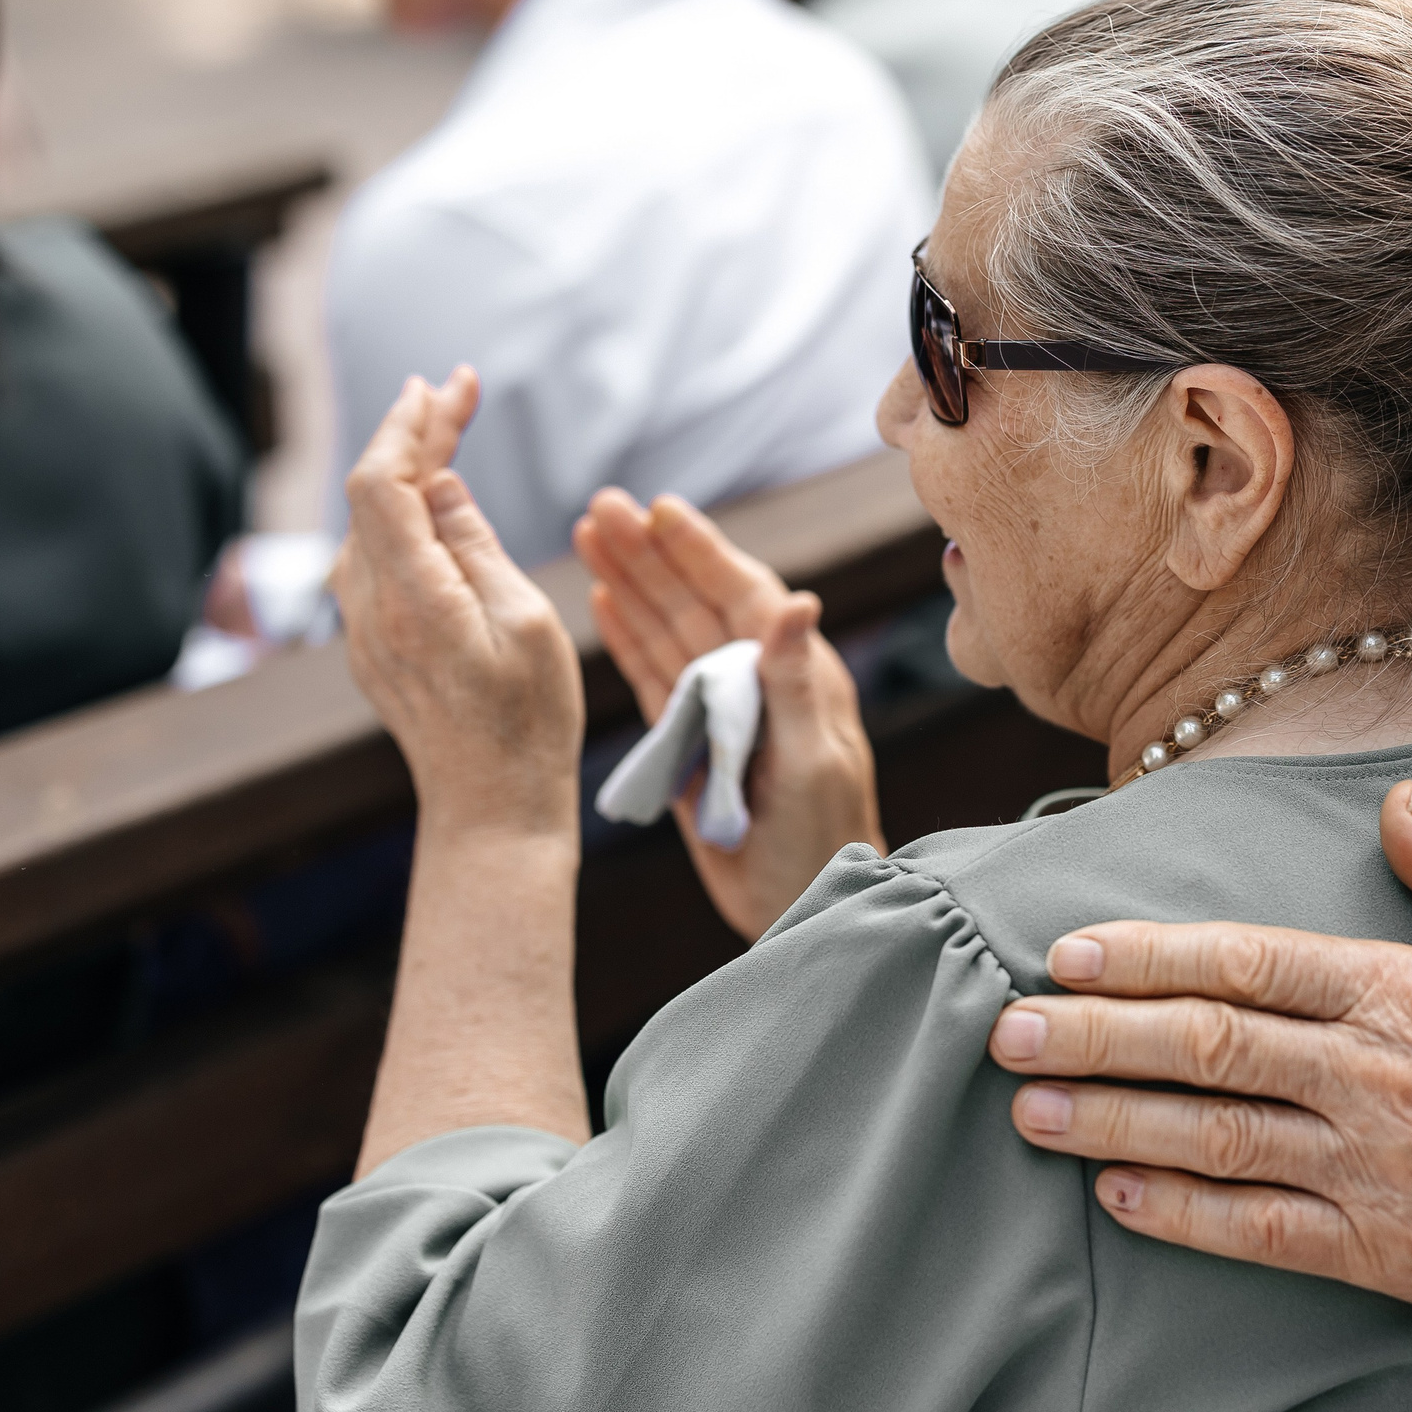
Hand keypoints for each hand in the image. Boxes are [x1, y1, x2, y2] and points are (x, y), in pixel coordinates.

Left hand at [331, 369, 584, 837]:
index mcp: (410, 596)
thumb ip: (473, 545)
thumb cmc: (527, 719)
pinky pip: (372, 557)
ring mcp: (362, 629)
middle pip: (370, 493)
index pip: (384, 482)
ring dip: (402, 471)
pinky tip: (427, 501)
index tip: (450, 384)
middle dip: (411, 433)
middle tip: (454, 389)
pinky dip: (398, 514)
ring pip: (366, 523)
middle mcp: (369, 608)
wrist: (491, 807)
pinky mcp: (371, 644)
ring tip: (443, 428)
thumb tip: (438, 485)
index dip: (413, 425)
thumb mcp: (524, 620)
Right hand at [575, 489, 883, 938]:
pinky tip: (603, 600)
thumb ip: (796, 684)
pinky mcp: (693, 741)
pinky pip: (655, 675)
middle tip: (601, 505)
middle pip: (695, 601)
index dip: (702, 552)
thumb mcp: (811, 761)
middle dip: (651, 553)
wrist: (804, 905)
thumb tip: (801, 602)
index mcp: (796, 674)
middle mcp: (756, 680)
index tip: (660, 509)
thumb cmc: (822, 838)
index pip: (744, 595)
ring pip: (668, 630)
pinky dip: (629, 637)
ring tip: (589, 535)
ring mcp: (721, 708)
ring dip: (632, 583)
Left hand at [984, 780, 1411, 1324]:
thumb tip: (1396, 803)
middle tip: (1008, 1030)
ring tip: (1030, 1108)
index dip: (1149, 957)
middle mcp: (1376, 1077)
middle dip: (1096, 1037)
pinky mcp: (1387, 1250)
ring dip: (1111, 1121)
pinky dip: (1182, 1213)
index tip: (1069, 952)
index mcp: (1404, 991)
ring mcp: (1376, 1169)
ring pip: (1215, 1139)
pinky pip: (1263, 1231)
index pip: (1248, 964)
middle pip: (1207, 1049)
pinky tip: (1118, 1193)